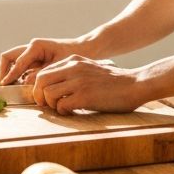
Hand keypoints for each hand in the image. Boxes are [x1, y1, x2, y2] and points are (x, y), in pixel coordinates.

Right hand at [0, 38, 83, 85]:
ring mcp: (32, 53)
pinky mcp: (35, 59)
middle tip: (2, 85)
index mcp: (36, 46)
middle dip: (3, 71)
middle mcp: (31, 48)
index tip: (4, 86)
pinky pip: (21, 67)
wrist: (85, 49)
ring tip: (9, 87)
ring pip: (12, 61)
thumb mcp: (58, 66)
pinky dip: (17, 75)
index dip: (10, 75)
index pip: (17, 62)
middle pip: (8, 57)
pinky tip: (20, 86)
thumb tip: (25, 81)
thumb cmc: (74, 55)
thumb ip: (41, 74)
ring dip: (9, 73)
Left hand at [30, 56, 147, 113]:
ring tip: (63, 108)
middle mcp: (74, 68)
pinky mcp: (85, 96)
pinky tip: (73, 112)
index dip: (39, 87)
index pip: (43, 72)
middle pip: (40, 81)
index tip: (45, 97)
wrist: (135, 84)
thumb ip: (72, 74)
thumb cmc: (113, 82)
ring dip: (52, 105)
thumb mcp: (89, 69)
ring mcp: (79, 82)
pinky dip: (63, 111)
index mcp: (73, 61)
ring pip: (48, 93)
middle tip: (47, 106)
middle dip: (39, 96)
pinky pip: (62, 105)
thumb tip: (53, 88)